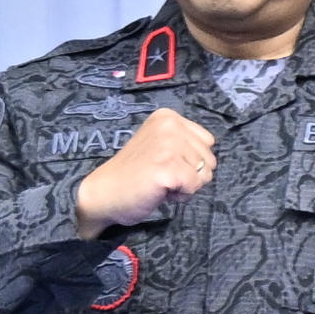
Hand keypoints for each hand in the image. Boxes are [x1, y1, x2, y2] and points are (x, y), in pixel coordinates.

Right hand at [77, 109, 221, 232]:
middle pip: (209, 159)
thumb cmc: (134, 174)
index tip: (165, 163)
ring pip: (205, 174)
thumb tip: (210, 160)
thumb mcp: (160, 145)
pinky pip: (194, 187)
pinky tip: (159, 190)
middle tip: (161, 175)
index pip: (208, 142)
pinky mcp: (168, 166)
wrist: (105, 193)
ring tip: (160, 182)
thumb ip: (185, 143)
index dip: (191, 160)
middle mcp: (170, 125)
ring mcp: (169, 144)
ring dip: (185, 185)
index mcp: (168, 117)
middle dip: (190, 174)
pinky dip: (180, 196)